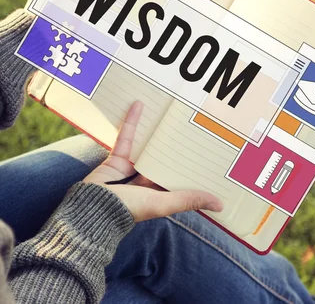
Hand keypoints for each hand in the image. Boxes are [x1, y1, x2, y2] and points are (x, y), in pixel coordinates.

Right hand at [84, 101, 223, 222]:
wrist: (93, 207)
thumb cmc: (130, 209)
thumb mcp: (163, 203)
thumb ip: (189, 200)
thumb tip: (221, 205)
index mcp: (160, 195)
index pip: (180, 178)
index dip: (193, 168)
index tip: (208, 154)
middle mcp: (146, 182)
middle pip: (164, 160)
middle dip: (176, 146)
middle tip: (192, 125)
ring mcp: (131, 170)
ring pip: (147, 147)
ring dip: (155, 132)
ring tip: (169, 114)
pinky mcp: (116, 159)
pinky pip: (127, 138)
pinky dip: (131, 122)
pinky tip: (139, 105)